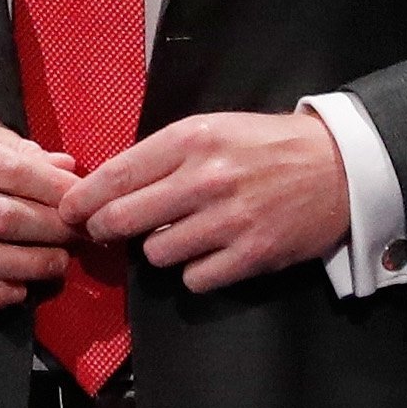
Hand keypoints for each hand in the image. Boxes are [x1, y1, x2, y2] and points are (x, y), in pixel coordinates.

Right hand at [0, 97, 77, 310]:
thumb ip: (9, 144)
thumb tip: (63, 168)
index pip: (11, 172)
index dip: (55, 191)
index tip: (84, 201)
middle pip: (0, 219)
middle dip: (51, 231)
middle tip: (78, 235)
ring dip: (27, 267)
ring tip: (56, 264)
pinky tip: (14, 292)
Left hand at [60, 110, 351, 294]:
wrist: (338, 167)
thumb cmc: (267, 146)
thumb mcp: (212, 129)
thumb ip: (162, 155)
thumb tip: (107, 185)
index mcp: (191, 139)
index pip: (116, 175)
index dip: (82, 199)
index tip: (68, 211)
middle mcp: (206, 178)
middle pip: (122, 219)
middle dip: (104, 230)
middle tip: (105, 232)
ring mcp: (229, 219)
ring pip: (155, 253)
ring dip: (158, 249)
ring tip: (179, 234)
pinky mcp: (251, 254)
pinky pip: (193, 279)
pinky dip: (194, 271)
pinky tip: (208, 253)